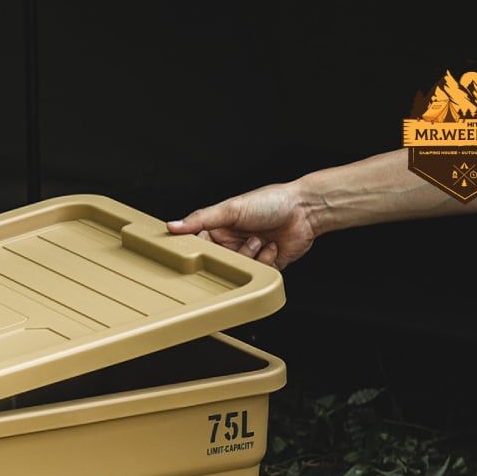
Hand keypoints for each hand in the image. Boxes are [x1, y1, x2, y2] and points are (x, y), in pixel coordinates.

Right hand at [166, 183, 315, 270]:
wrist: (305, 210)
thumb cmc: (271, 201)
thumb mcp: (230, 208)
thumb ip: (200, 219)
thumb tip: (172, 226)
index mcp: (221, 227)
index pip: (201, 245)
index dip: (202, 250)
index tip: (204, 250)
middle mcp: (234, 242)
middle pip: (220, 262)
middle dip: (231, 255)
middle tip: (242, 241)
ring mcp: (250, 254)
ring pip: (238, 271)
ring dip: (250, 256)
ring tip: (261, 239)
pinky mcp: (266, 265)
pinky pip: (257, 274)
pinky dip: (265, 261)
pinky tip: (272, 246)